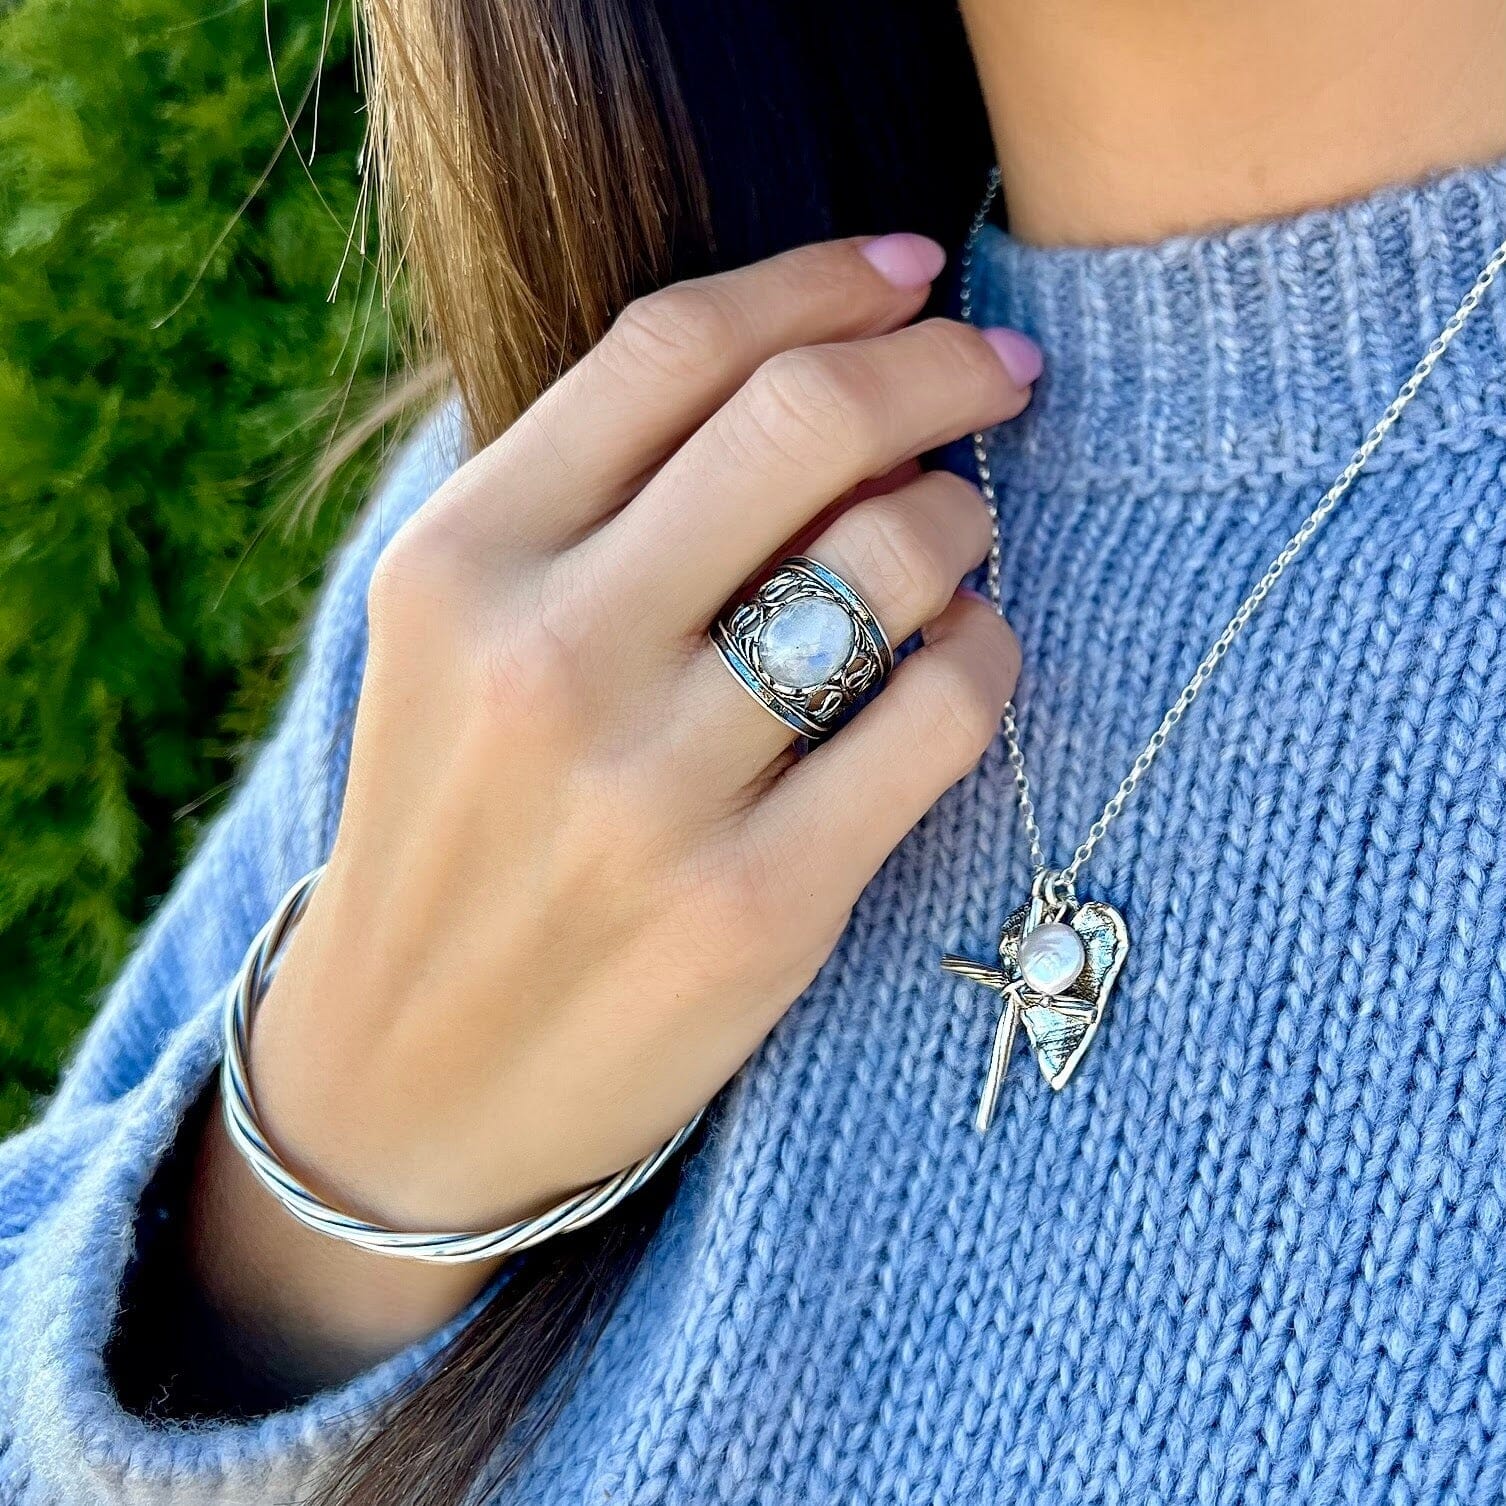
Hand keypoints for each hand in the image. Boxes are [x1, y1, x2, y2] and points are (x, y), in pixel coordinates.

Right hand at [246, 233, 1030, 1242]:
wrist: (408, 1078)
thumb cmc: (456, 831)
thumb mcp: (453, 640)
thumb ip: (589, 503)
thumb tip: (817, 378)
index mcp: (459, 563)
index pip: (674, 347)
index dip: (820, 281)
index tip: (910, 274)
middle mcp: (546, 660)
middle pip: (803, 423)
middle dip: (940, 367)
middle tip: (999, 371)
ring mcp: (653, 793)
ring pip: (893, 558)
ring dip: (965, 518)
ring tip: (958, 536)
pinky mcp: (757, 909)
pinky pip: (943, 715)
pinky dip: (987, 655)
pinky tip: (964, 656)